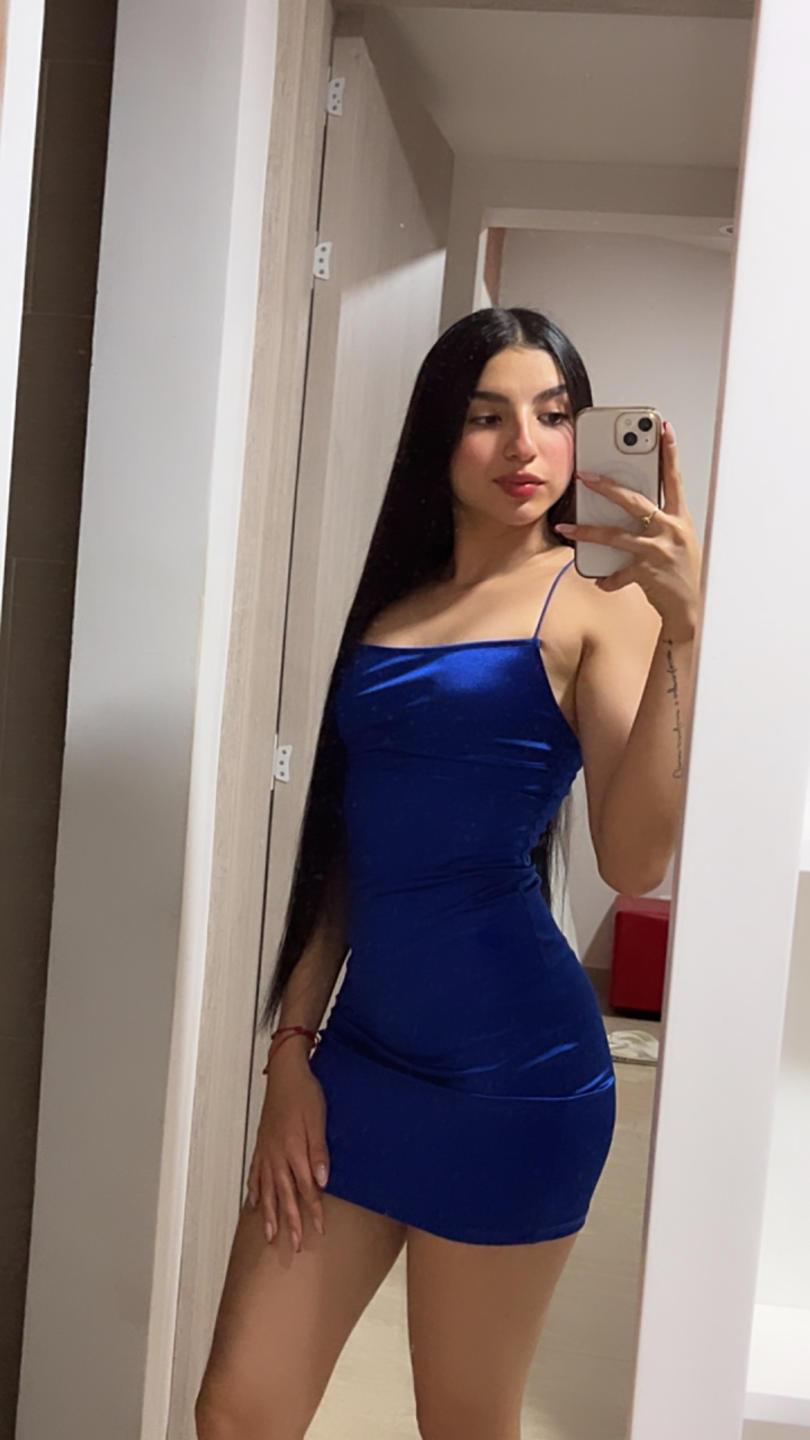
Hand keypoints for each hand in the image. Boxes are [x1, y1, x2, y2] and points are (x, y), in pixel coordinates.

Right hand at [246, 1042, 329, 1253]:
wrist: (285, 1074)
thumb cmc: (305, 1094)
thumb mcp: (319, 1120)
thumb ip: (319, 1152)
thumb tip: (322, 1181)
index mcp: (294, 1150)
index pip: (305, 1188)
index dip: (312, 1210)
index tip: (318, 1230)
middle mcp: (277, 1156)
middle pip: (283, 1195)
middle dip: (289, 1222)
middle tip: (292, 1246)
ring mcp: (266, 1152)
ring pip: (266, 1190)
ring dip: (269, 1214)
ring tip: (269, 1235)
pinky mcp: (262, 1145)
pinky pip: (255, 1174)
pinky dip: (254, 1191)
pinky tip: (252, 1204)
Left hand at [555, 421, 701, 640]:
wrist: (689, 607)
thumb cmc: (680, 570)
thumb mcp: (677, 539)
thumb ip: (657, 521)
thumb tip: (628, 506)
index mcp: (680, 518)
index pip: (674, 479)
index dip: (669, 453)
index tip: (663, 429)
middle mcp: (671, 530)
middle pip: (635, 501)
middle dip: (607, 487)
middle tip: (585, 476)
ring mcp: (659, 551)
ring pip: (616, 535)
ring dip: (588, 531)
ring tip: (567, 527)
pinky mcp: (647, 572)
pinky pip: (618, 572)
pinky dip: (607, 577)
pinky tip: (599, 580)